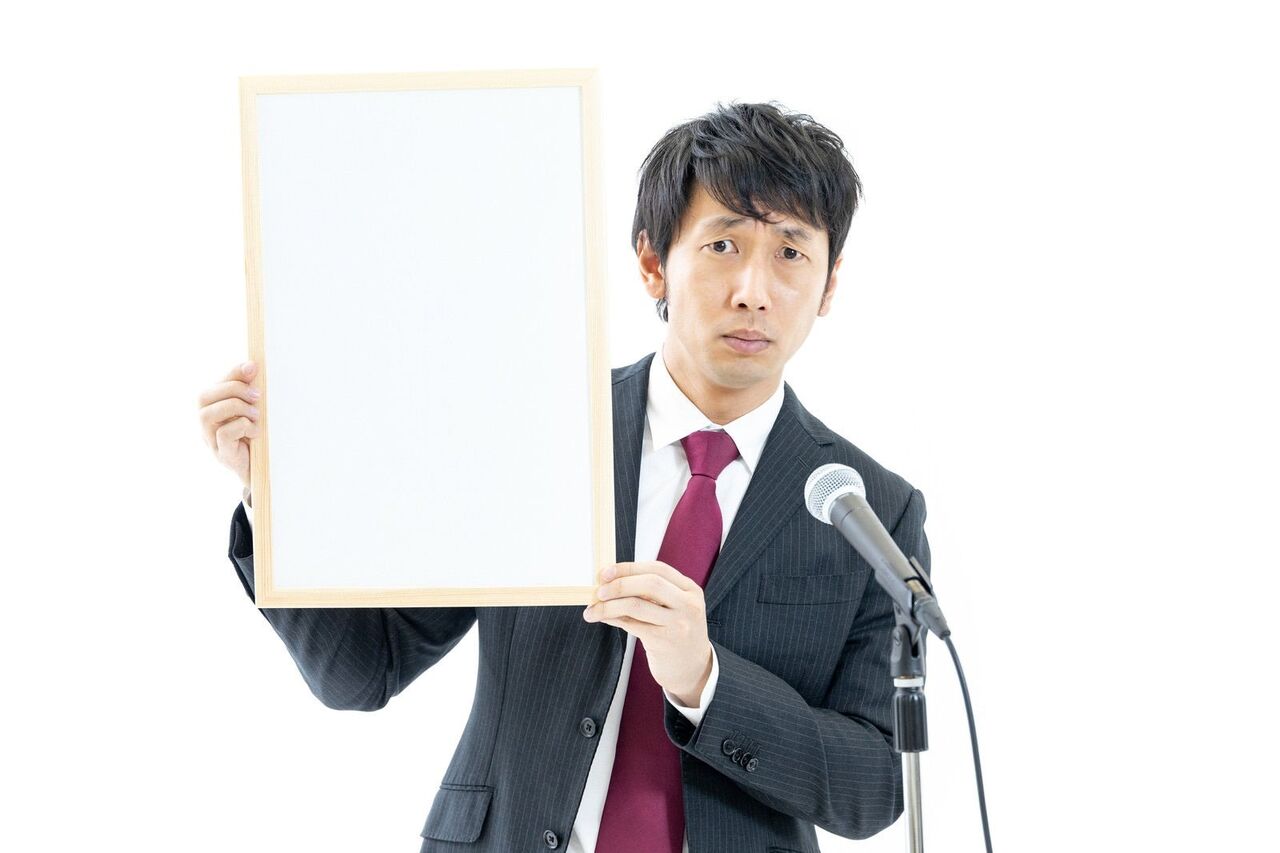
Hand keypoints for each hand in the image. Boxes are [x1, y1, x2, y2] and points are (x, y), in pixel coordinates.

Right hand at [197, 360, 261, 494]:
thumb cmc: (256, 435)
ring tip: (256, 415)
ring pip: (207, 414)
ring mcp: (210, 439)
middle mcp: (206, 422)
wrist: (263, 468)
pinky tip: (255, 431)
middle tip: (257, 395)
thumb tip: (251, 365)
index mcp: (213, 408)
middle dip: (233, 390)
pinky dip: (242, 427)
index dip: (231, 374)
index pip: (214, 385)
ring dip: (236, 408)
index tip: (253, 368)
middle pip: (203, 397)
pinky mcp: (221, 453)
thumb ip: (249, 389)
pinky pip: (223, 434)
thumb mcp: (253, 409)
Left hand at [582, 561, 712, 705]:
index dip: (629, 568)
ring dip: (609, 606)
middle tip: (599, 591)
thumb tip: (610, 582)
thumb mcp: (674, 608)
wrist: (693, 669)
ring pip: (636, 604)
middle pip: (649, 583)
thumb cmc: (677, 633)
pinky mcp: (664, 642)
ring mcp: (678, 623)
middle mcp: (688, 604)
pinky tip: (603, 618)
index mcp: (690, 590)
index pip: (657, 569)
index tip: (606, 572)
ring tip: (592, 610)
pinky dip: (613, 619)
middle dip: (619, 584)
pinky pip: (632, 625)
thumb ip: (651, 594)